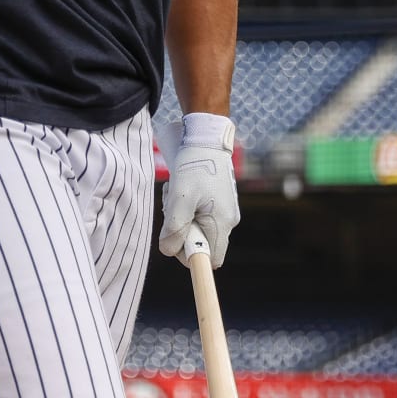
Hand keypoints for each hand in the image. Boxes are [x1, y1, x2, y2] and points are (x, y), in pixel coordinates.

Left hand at [157, 113, 239, 267]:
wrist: (206, 138)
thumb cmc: (194, 166)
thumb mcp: (179, 198)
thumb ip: (174, 228)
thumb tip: (168, 250)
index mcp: (222, 222)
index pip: (210, 259)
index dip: (191, 256)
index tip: (176, 239)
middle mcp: (228, 220)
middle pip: (200, 242)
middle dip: (181, 230)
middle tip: (172, 208)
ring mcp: (224, 210)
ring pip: (197, 226)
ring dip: (181, 215)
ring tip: (177, 192)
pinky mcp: (218, 201)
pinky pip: (200, 214)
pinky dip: (187, 206)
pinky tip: (183, 188)